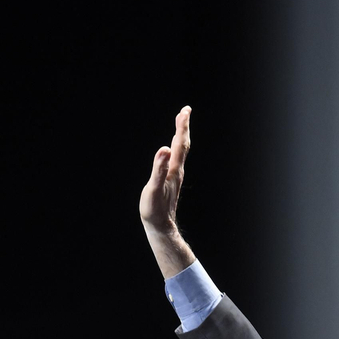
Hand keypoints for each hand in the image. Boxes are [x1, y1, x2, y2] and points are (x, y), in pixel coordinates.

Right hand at [138, 106, 197, 276]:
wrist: (161, 226)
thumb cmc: (155, 210)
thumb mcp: (153, 189)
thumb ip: (158, 168)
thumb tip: (164, 149)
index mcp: (174, 170)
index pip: (179, 144)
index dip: (182, 127)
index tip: (184, 111)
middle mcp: (177, 171)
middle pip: (183, 145)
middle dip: (183, 127)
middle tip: (184, 111)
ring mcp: (175, 176)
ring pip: (181, 152)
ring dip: (181, 136)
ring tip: (180, 124)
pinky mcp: (171, 181)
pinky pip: (176, 159)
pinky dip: (176, 148)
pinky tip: (172, 150)